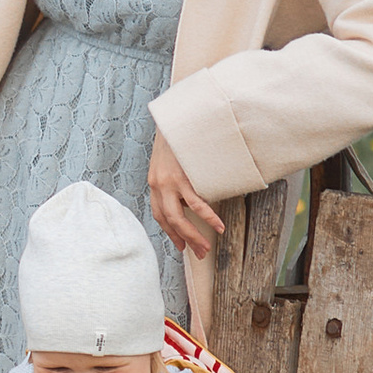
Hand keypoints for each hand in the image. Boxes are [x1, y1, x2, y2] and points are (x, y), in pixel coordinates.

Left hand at [147, 131, 221, 260]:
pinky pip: (196, 203)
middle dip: (184, 240)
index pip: (160, 216)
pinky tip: (217, 226)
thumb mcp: (168, 163)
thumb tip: (187, 197)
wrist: (174, 119)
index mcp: (154, 184)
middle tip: (198, 253)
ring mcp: (169, 183)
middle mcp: (158, 186)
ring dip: (194, 235)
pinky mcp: (182, 177)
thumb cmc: (175, 140)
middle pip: (169, 221)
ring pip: (180, 217)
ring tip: (206, 247)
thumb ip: (173, 181)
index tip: (181, 245)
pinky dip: (207, 216)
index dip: (170, 232)